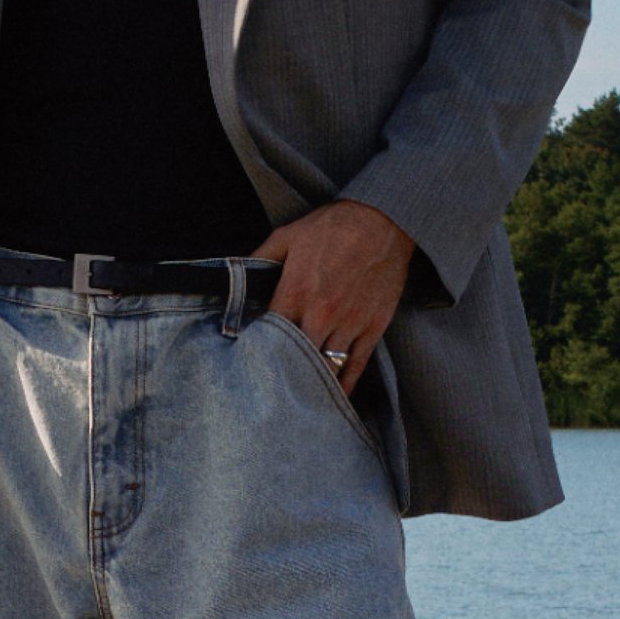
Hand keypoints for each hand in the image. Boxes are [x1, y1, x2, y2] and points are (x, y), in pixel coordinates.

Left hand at [253, 198, 414, 394]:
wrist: (384, 220)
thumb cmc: (333, 226)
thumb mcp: (287, 235)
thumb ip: (260, 257)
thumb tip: (236, 274)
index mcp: (295, 293)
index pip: (268, 336)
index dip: (257, 350)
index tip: (250, 360)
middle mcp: (320, 315)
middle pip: (294, 359)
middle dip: (282, 371)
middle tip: (270, 386)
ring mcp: (348, 325)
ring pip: (324, 368)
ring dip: (310, 381)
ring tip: (296, 396)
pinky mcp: (371, 329)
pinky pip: (354, 367)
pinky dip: (343, 386)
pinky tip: (330, 398)